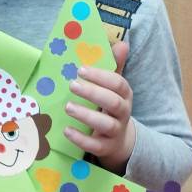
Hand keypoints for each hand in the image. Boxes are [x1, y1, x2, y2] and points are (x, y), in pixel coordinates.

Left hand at [63, 41, 135, 173]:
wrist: (119, 142)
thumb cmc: (111, 108)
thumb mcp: (114, 87)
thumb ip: (115, 67)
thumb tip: (122, 43)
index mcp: (124, 95)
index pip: (119, 84)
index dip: (101, 76)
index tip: (81, 70)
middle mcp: (123, 113)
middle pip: (114, 102)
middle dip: (93, 93)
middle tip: (72, 85)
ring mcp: (115, 131)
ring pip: (106, 124)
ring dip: (86, 115)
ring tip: (68, 107)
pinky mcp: (106, 148)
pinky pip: (96, 145)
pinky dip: (81, 139)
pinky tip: (67, 130)